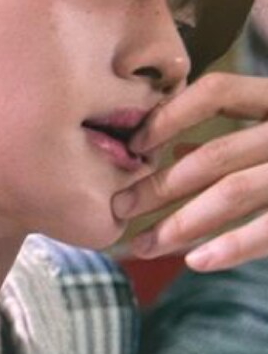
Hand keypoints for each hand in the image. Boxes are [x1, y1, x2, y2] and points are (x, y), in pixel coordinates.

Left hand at [112, 72, 267, 271]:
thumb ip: (236, 135)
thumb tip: (177, 151)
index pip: (215, 92)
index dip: (170, 114)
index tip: (135, 144)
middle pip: (214, 154)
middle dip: (158, 186)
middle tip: (118, 210)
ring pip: (235, 191)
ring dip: (182, 224)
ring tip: (143, 247)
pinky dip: (233, 246)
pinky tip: (196, 261)